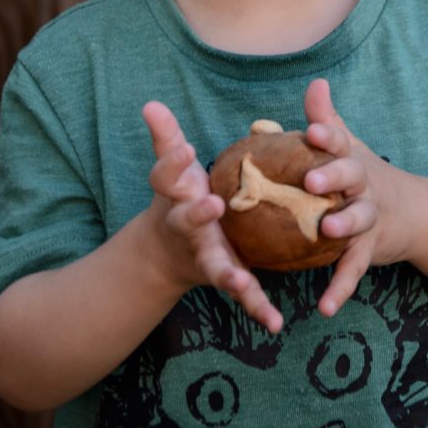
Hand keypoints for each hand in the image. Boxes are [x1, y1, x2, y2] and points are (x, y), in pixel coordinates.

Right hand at [143, 101, 282, 332]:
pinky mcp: (224, 276)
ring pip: (214, 264)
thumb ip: (167, 139)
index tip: (185, 147)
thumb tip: (151, 103)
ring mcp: (204, 254)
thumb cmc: (179, 198)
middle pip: (187, 222)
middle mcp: (186, 227)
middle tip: (212, 204)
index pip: (167, 176)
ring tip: (242, 282)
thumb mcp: (172, 170)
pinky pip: (243, 295)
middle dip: (197, 214)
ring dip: (228, 273)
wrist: (166, 253)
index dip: (173, 161)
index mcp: (175, 196)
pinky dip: (258, 309)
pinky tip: (276, 324)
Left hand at [302, 79, 406, 316]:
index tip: (310, 130)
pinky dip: (340, 288)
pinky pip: (354, 269)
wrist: (415, 212)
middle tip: (310, 182)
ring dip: (343, 225)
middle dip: (332, 177)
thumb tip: (315, 82)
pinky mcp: (371, 248)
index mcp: (351, 157)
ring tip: (325, 230)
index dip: (326, 133)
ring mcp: (370, 217)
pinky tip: (324, 307)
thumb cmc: (364, 172)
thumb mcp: (349, 144)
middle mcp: (363, 184)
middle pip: (350, 176)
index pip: (339, 140)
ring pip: (358, 220)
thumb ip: (327, 118)